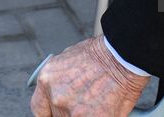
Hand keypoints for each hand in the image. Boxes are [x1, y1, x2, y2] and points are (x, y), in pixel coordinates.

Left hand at [30, 36, 146, 116]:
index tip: (55, 114)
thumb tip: (61, 89)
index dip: (49, 113)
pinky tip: (106, 108)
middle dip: (70, 112)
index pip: (39, 109)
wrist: (124, 55)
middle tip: (84, 104)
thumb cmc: (103, 53)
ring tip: (99, 102)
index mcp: (47, 80)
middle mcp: (56, 97)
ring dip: (85, 114)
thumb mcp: (70, 58)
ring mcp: (72, 111)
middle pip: (57, 116)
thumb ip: (60, 79)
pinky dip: (100, 116)